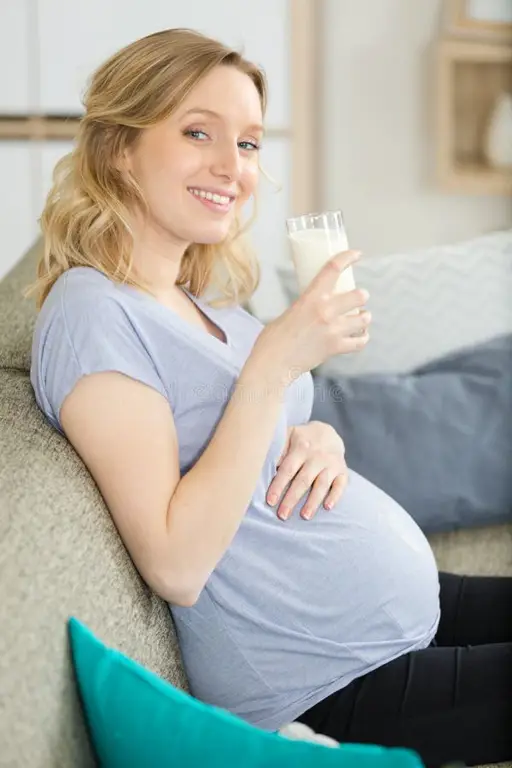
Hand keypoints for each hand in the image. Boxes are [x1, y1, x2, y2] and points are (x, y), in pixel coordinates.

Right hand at [252, 250, 371, 386]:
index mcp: (310, 298)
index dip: (347, 258)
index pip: (333, 269)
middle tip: (358, 298)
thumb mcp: (289, 312)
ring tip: (361, 318)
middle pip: (359, 295)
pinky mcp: (336, 348)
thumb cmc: (273, 339)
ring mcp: (333, 330)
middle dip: (361, 296)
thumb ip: (305, 306)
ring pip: (364, 319)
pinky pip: (360, 342)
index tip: (356, 254)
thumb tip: (314, 307)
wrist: (273, 364)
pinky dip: (362, 338)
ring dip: (364, 317)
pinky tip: (360, 336)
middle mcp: (325, 311)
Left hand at [266, 421, 347, 520]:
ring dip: (313, 501)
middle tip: (283, 515)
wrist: (328, 433)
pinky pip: (341, 484)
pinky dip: (335, 496)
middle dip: (292, 498)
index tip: (270, 501)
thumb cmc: (300, 440)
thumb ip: (277, 450)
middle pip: (303, 480)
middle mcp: (317, 456)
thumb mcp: (288, 436)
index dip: (279, 485)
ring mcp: (331, 463)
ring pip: (322, 484)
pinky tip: (328, 507)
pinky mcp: (343, 471)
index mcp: (300, 448)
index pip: (288, 469)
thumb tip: (262, 467)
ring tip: (304, 516)